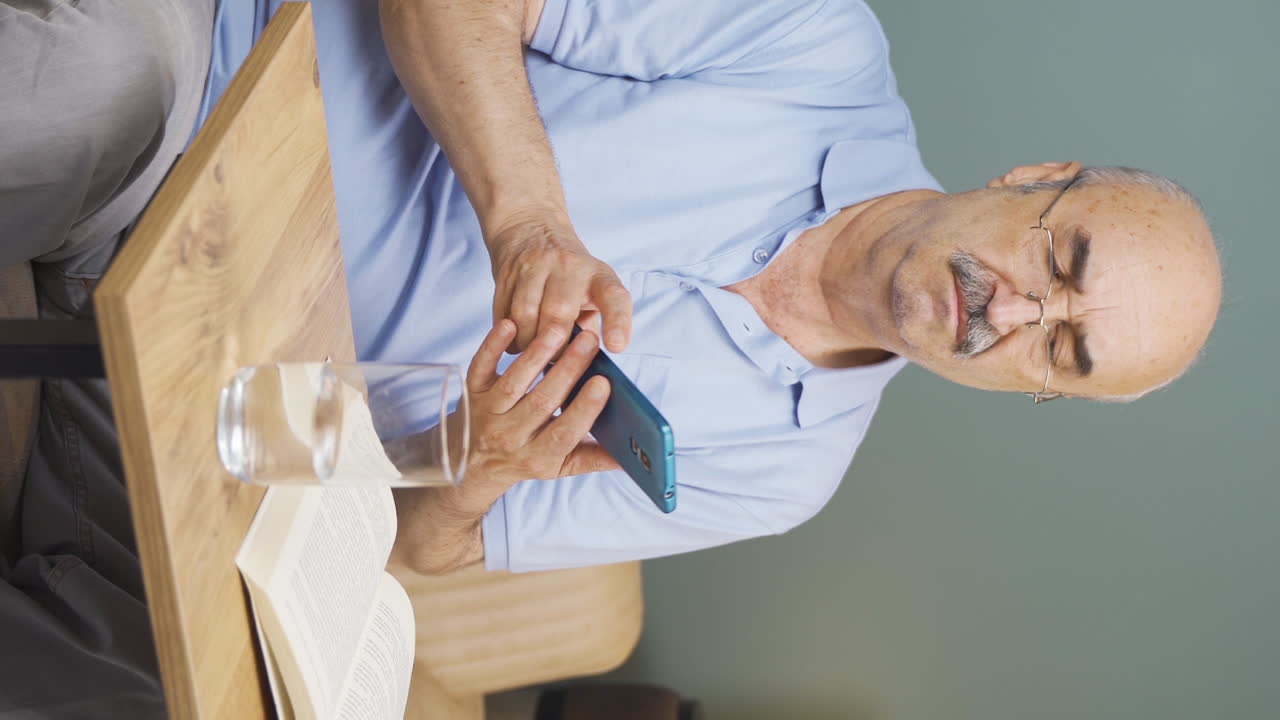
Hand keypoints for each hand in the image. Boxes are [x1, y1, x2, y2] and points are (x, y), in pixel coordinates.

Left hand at [462, 319, 619, 494]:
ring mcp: (489, 414)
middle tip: (589, 341)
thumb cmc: (526, 458)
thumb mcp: (560, 466)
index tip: (604, 383)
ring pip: (514, 382)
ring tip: (560, 329)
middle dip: (568, 370)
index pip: (565, 434)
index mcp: (539, 456)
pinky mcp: (472, 392)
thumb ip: (595, 458)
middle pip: (541, 402)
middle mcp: (511, 437)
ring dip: (537, 354)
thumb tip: (634, 456)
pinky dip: (492, 346)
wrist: (472, 463)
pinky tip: (509, 325)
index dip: (584, 409)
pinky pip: (480, 367)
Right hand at [487, 211, 631, 353]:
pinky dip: (509, 335)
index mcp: (597, 275)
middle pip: (559, 312)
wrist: (530, 226)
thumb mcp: (591, 288)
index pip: (614, 296)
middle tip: (554, 362)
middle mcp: (568, 267)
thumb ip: (590, 322)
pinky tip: (516, 339)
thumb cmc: (569, 272)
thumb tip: (582, 366)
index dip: (617, 322)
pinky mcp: (506, 273)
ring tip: (532, 353)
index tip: (616, 347)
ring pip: (525, 315)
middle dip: (555, 346)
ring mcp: (534, 266)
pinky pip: (503, 314)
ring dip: (527, 343)